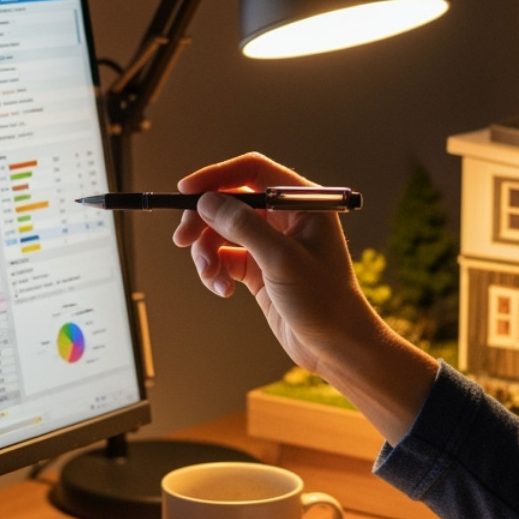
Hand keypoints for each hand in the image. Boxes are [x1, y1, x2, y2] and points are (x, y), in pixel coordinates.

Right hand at [172, 153, 435, 442]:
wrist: (336, 347)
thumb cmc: (324, 301)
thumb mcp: (281, 260)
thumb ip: (244, 226)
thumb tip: (207, 201)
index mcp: (301, 202)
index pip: (252, 171)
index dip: (217, 176)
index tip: (186, 191)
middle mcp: (286, 218)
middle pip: (230, 201)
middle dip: (204, 220)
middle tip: (182, 239)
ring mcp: (271, 243)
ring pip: (222, 232)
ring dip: (207, 252)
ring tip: (212, 277)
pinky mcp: (260, 269)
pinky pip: (225, 258)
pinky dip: (217, 271)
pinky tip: (223, 290)